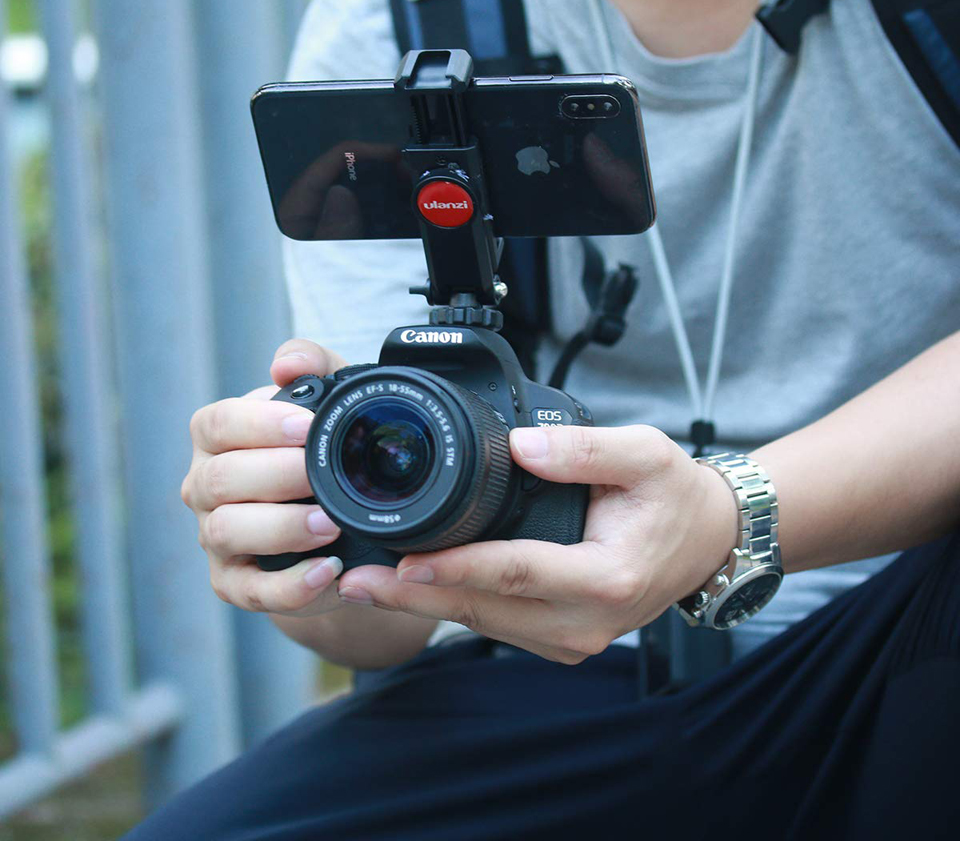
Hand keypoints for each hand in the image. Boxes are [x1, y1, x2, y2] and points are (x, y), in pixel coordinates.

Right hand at [181, 339, 348, 616]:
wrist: (332, 517)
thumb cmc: (319, 447)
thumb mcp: (325, 401)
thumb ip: (313, 365)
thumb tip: (286, 364)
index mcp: (219, 437)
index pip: (216, 424)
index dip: (257, 423)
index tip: (306, 426)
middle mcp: (206, 486)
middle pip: (219, 479)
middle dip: (274, 476)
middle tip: (321, 476)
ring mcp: (215, 537)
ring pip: (227, 533)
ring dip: (281, 529)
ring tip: (330, 524)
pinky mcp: (235, 583)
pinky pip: (252, 592)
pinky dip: (290, 586)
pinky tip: (328, 572)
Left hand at [336, 425, 737, 662]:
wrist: (706, 539)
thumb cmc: (675, 496)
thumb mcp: (644, 454)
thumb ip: (584, 450)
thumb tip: (520, 446)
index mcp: (606, 577)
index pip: (514, 572)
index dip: (453, 567)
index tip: (399, 560)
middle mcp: (586, 622)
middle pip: (486, 609)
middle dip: (415, 596)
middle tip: (353, 579)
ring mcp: (574, 638)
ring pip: (485, 623)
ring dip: (425, 606)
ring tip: (366, 583)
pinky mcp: (563, 639)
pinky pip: (499, 625)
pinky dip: (455, 606)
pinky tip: (415, 589)